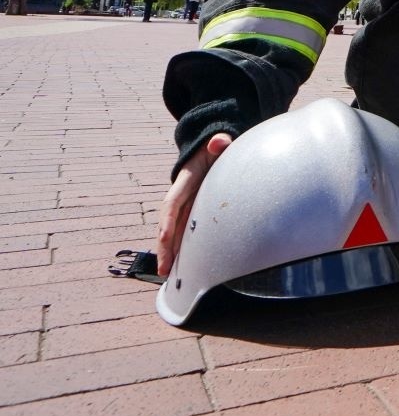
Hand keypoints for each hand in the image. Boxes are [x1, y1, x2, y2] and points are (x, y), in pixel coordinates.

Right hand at [156, 132, 231, 275]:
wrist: (210, 147)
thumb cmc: (215, 148)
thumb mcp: (217, 143)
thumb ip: (219, 142)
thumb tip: (219, 142)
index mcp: (185, 181)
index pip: (172, 203)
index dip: (167, 221)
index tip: (163, 238)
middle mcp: (180, 196)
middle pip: (167, 224)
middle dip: (164, 246)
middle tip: (163, 269)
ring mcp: (185, 204)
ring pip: (173, 230)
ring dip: (169, 251)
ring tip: (168, 274)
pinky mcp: (192, 210)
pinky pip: (184, 230)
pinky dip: (180, 246)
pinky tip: (182, 263)